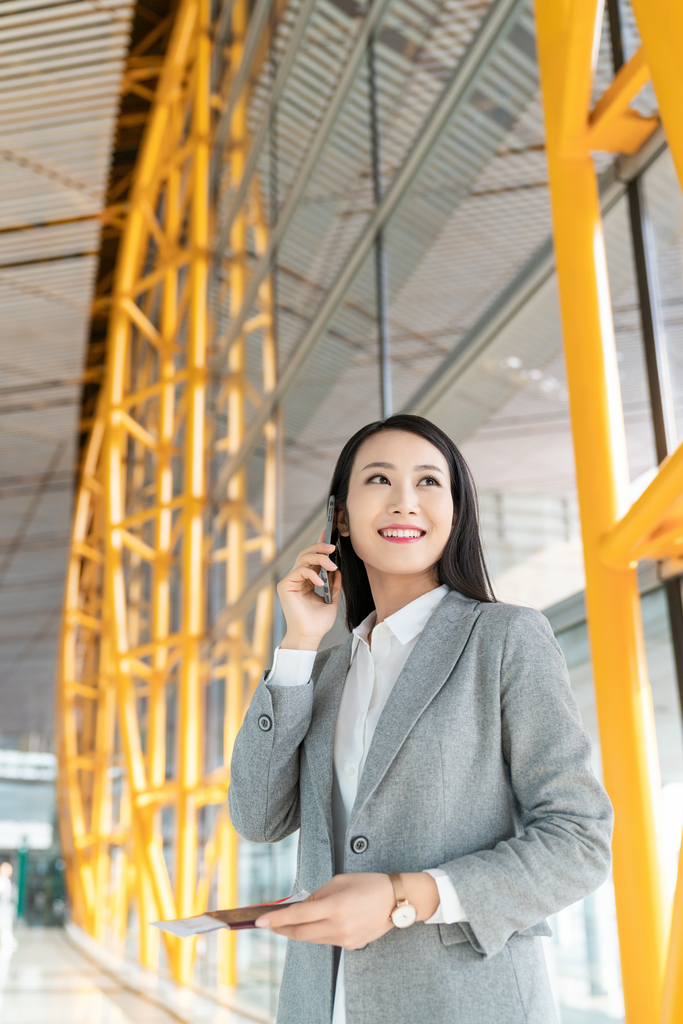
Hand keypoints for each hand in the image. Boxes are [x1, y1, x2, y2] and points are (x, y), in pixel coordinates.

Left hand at [254, 872, 439, 949]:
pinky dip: (317, 932)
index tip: (259, 921)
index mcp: (335, 906)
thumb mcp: (340, 881)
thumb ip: (318, 894)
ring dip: (298, 931)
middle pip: (301, 933)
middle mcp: (338, 926)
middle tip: (268, 923)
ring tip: (287, 923)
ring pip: (312, 939)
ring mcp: (345, 939)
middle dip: (282, 929)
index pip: (298, 915)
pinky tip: (315, 924)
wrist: (397, 901)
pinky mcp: (351, 946)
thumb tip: (300, 906)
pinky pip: (327, 940)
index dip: (277, 919)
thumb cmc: (368, 884)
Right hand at [277, 530, 341, 648]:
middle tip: (333, 547)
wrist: (309, 636)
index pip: (312, 558)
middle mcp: (296, 578)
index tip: (329, 533)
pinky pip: (299, 571)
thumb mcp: (332, 600)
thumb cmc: (318, 622)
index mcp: (306, 580)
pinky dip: (312, 573)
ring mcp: (289, 581)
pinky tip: (321, 581)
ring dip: (319, 558)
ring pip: (303, 558)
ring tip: (332, 565)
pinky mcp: (285, 585)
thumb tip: (338, 570)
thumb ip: (334, 585)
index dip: (320, 545)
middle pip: (306, 554)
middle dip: (320, 548)